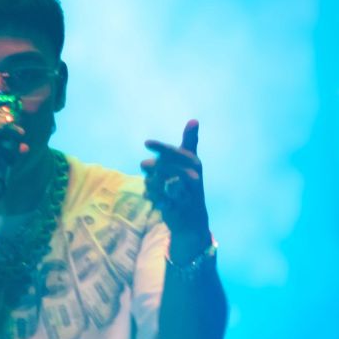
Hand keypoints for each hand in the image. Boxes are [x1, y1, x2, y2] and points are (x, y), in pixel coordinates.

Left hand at [140, 120, 209, 242]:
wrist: (193, 218)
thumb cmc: (190, 186)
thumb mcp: (191, 163)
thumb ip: (190, 143)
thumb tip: (194, 120)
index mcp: (194, 164)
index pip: (175, 152)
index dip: (160, 147)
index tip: (146, 143)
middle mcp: (193, 178)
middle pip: (166, 167)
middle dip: (153, 166)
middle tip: (144, 166)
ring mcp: (185, 195)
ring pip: (160, 184)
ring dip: (150, 183)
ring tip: (149, 183)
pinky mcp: (176, 209)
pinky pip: (158, 199)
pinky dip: (151, 196)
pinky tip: (147, 195)